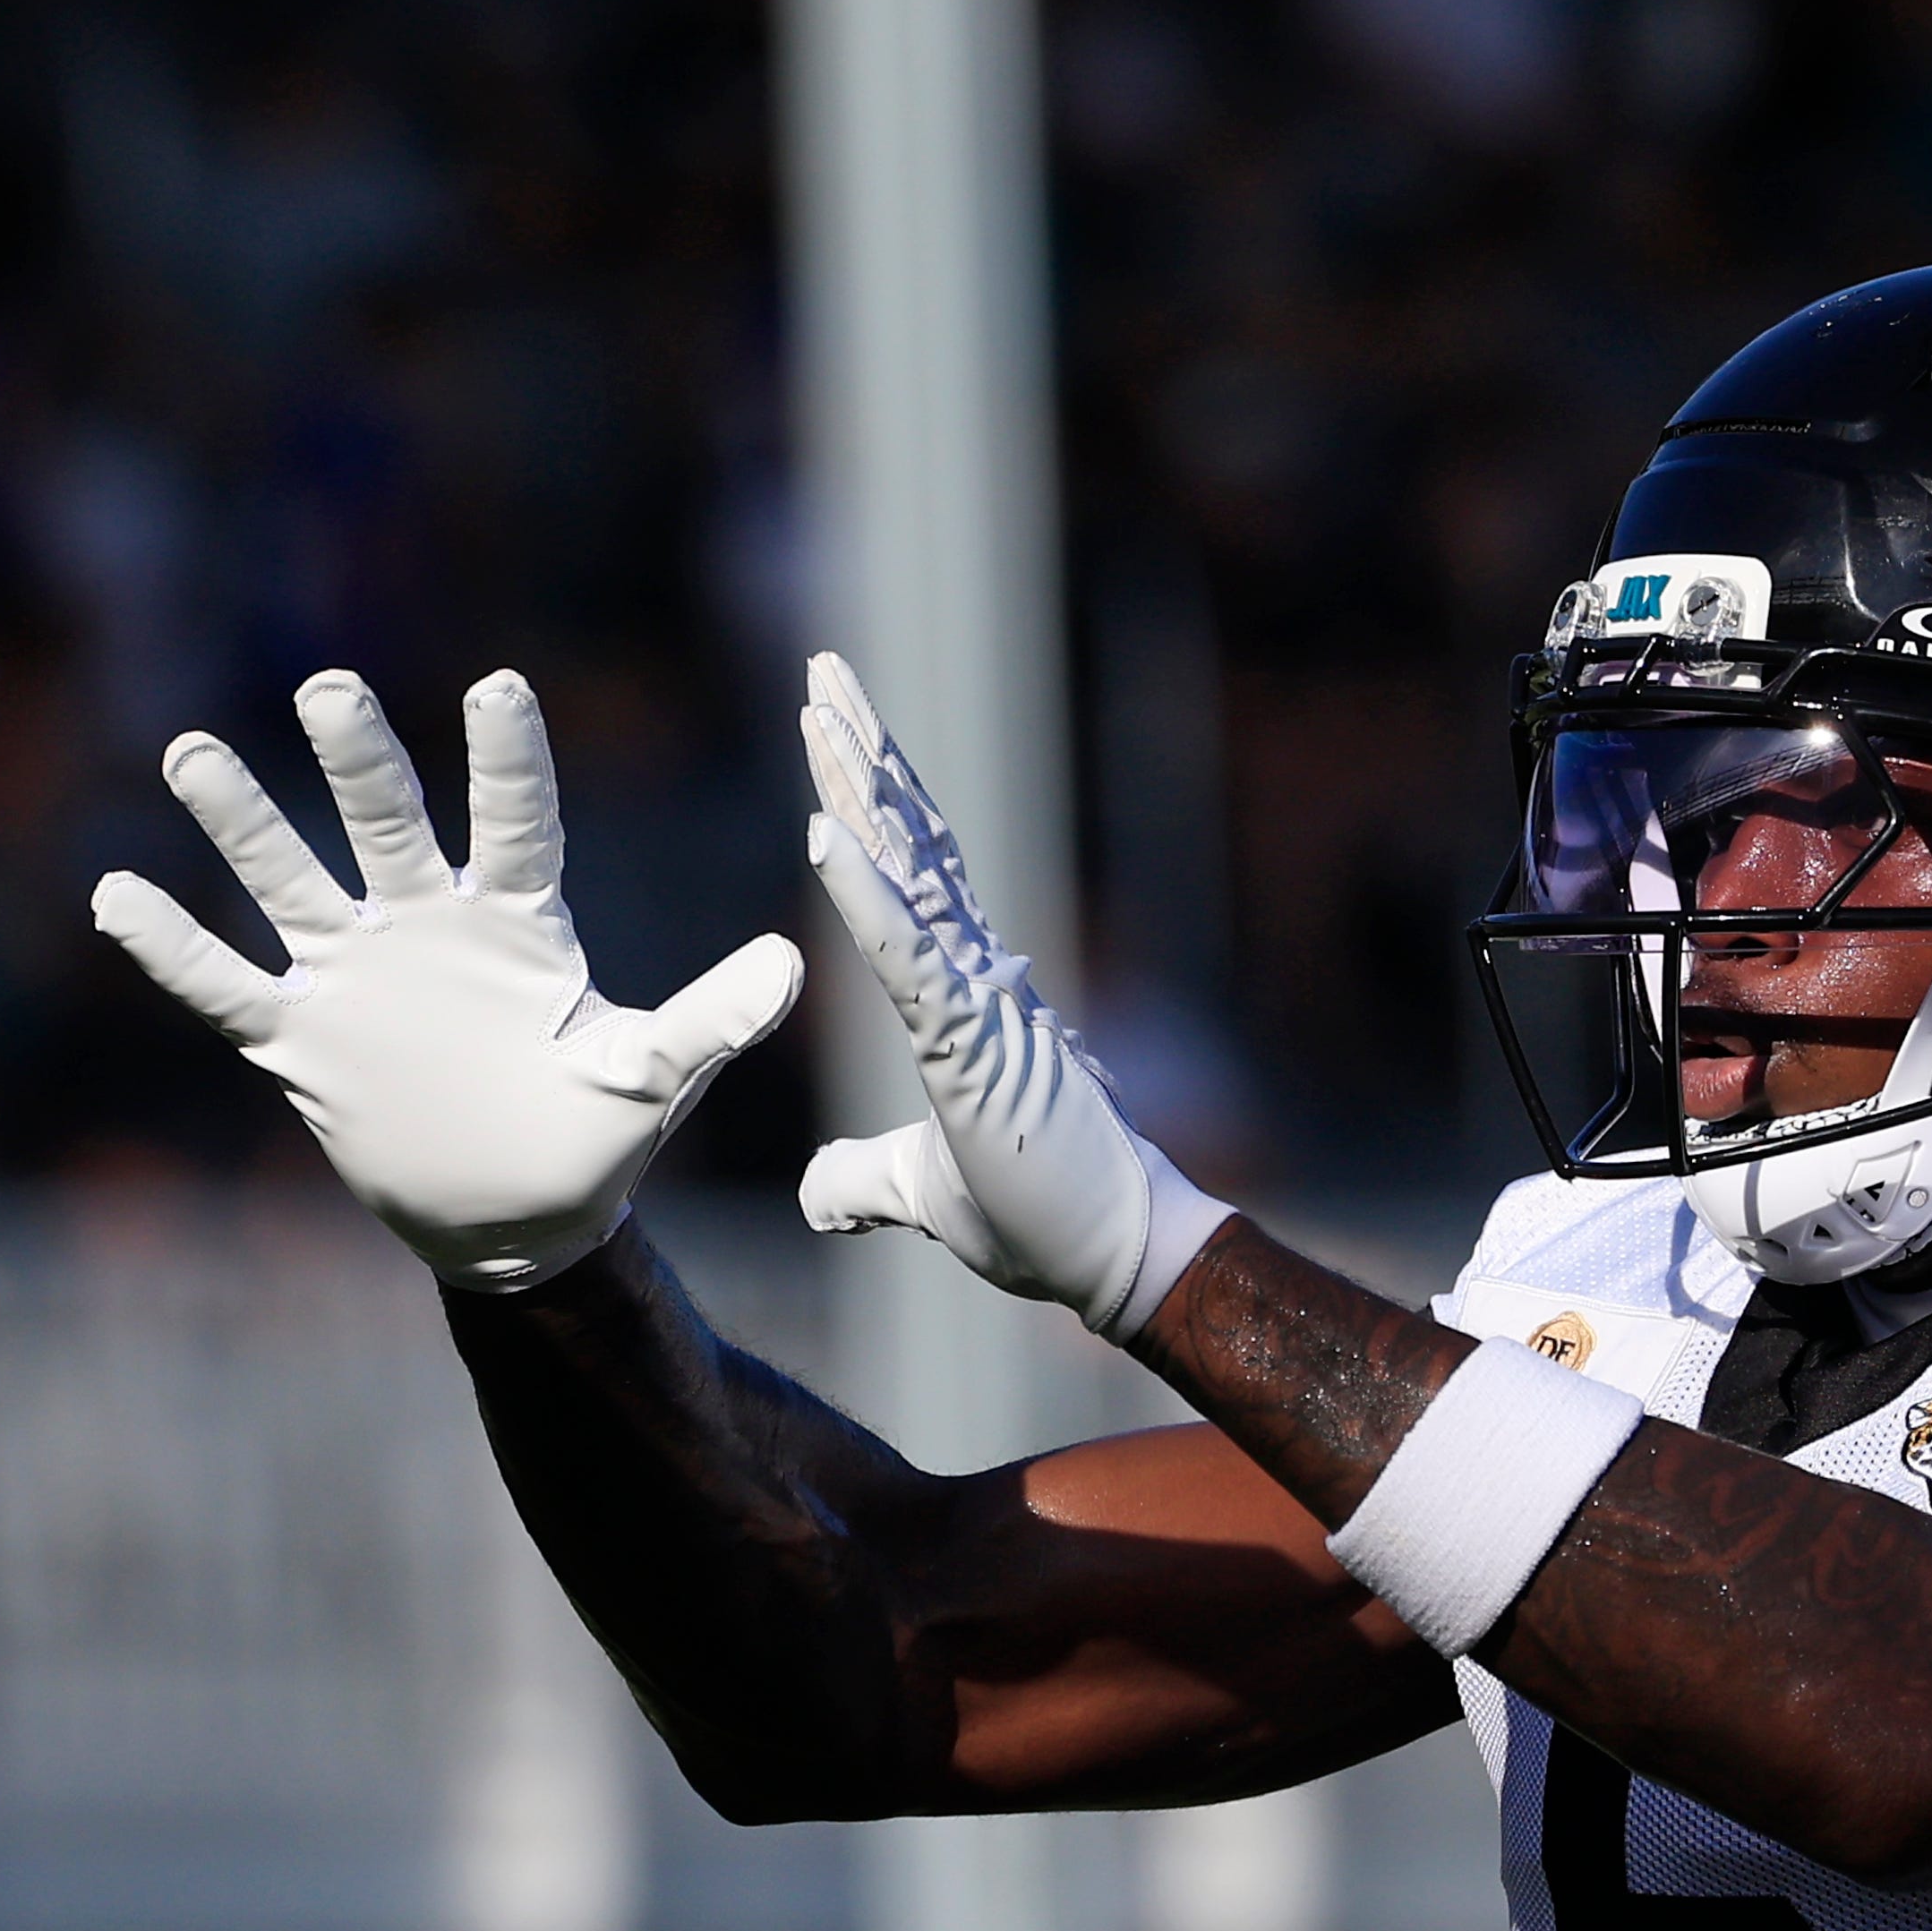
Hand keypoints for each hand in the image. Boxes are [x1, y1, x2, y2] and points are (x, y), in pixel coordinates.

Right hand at [96, 668, 803, 1290]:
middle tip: (329, 688)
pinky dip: (173, 948)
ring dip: (243, 823)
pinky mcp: (302, 1038)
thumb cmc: (592, 1140)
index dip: (506, 761)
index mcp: (517, 923)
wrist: (517, 1221)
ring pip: (291, 880)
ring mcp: (357, 975)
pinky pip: (225, 986)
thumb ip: (708, 1021)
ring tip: (193, 752)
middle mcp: (427, 926)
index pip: (512, 824)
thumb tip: (790, 967)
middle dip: (358, 761)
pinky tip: (114, 892)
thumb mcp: (652, 1079)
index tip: (498, 688)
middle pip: (387, 826)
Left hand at [794, 653, 1228, 1342]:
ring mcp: (980, 999)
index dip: (869, 802)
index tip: (830, 730)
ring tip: (818, 707)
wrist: (1117, 1260)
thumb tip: (814, 1199)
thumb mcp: (923, 1197)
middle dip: (862, 753)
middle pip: (910, 839)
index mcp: (964, 993)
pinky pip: (908, 956)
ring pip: (910, 870)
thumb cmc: (1041, 1219)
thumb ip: (864, 1183)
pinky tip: (822, 834)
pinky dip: (864, 895)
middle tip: (823, 670)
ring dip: (859, 788)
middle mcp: (978, 972)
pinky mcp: (976, 1043)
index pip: (909, 874)